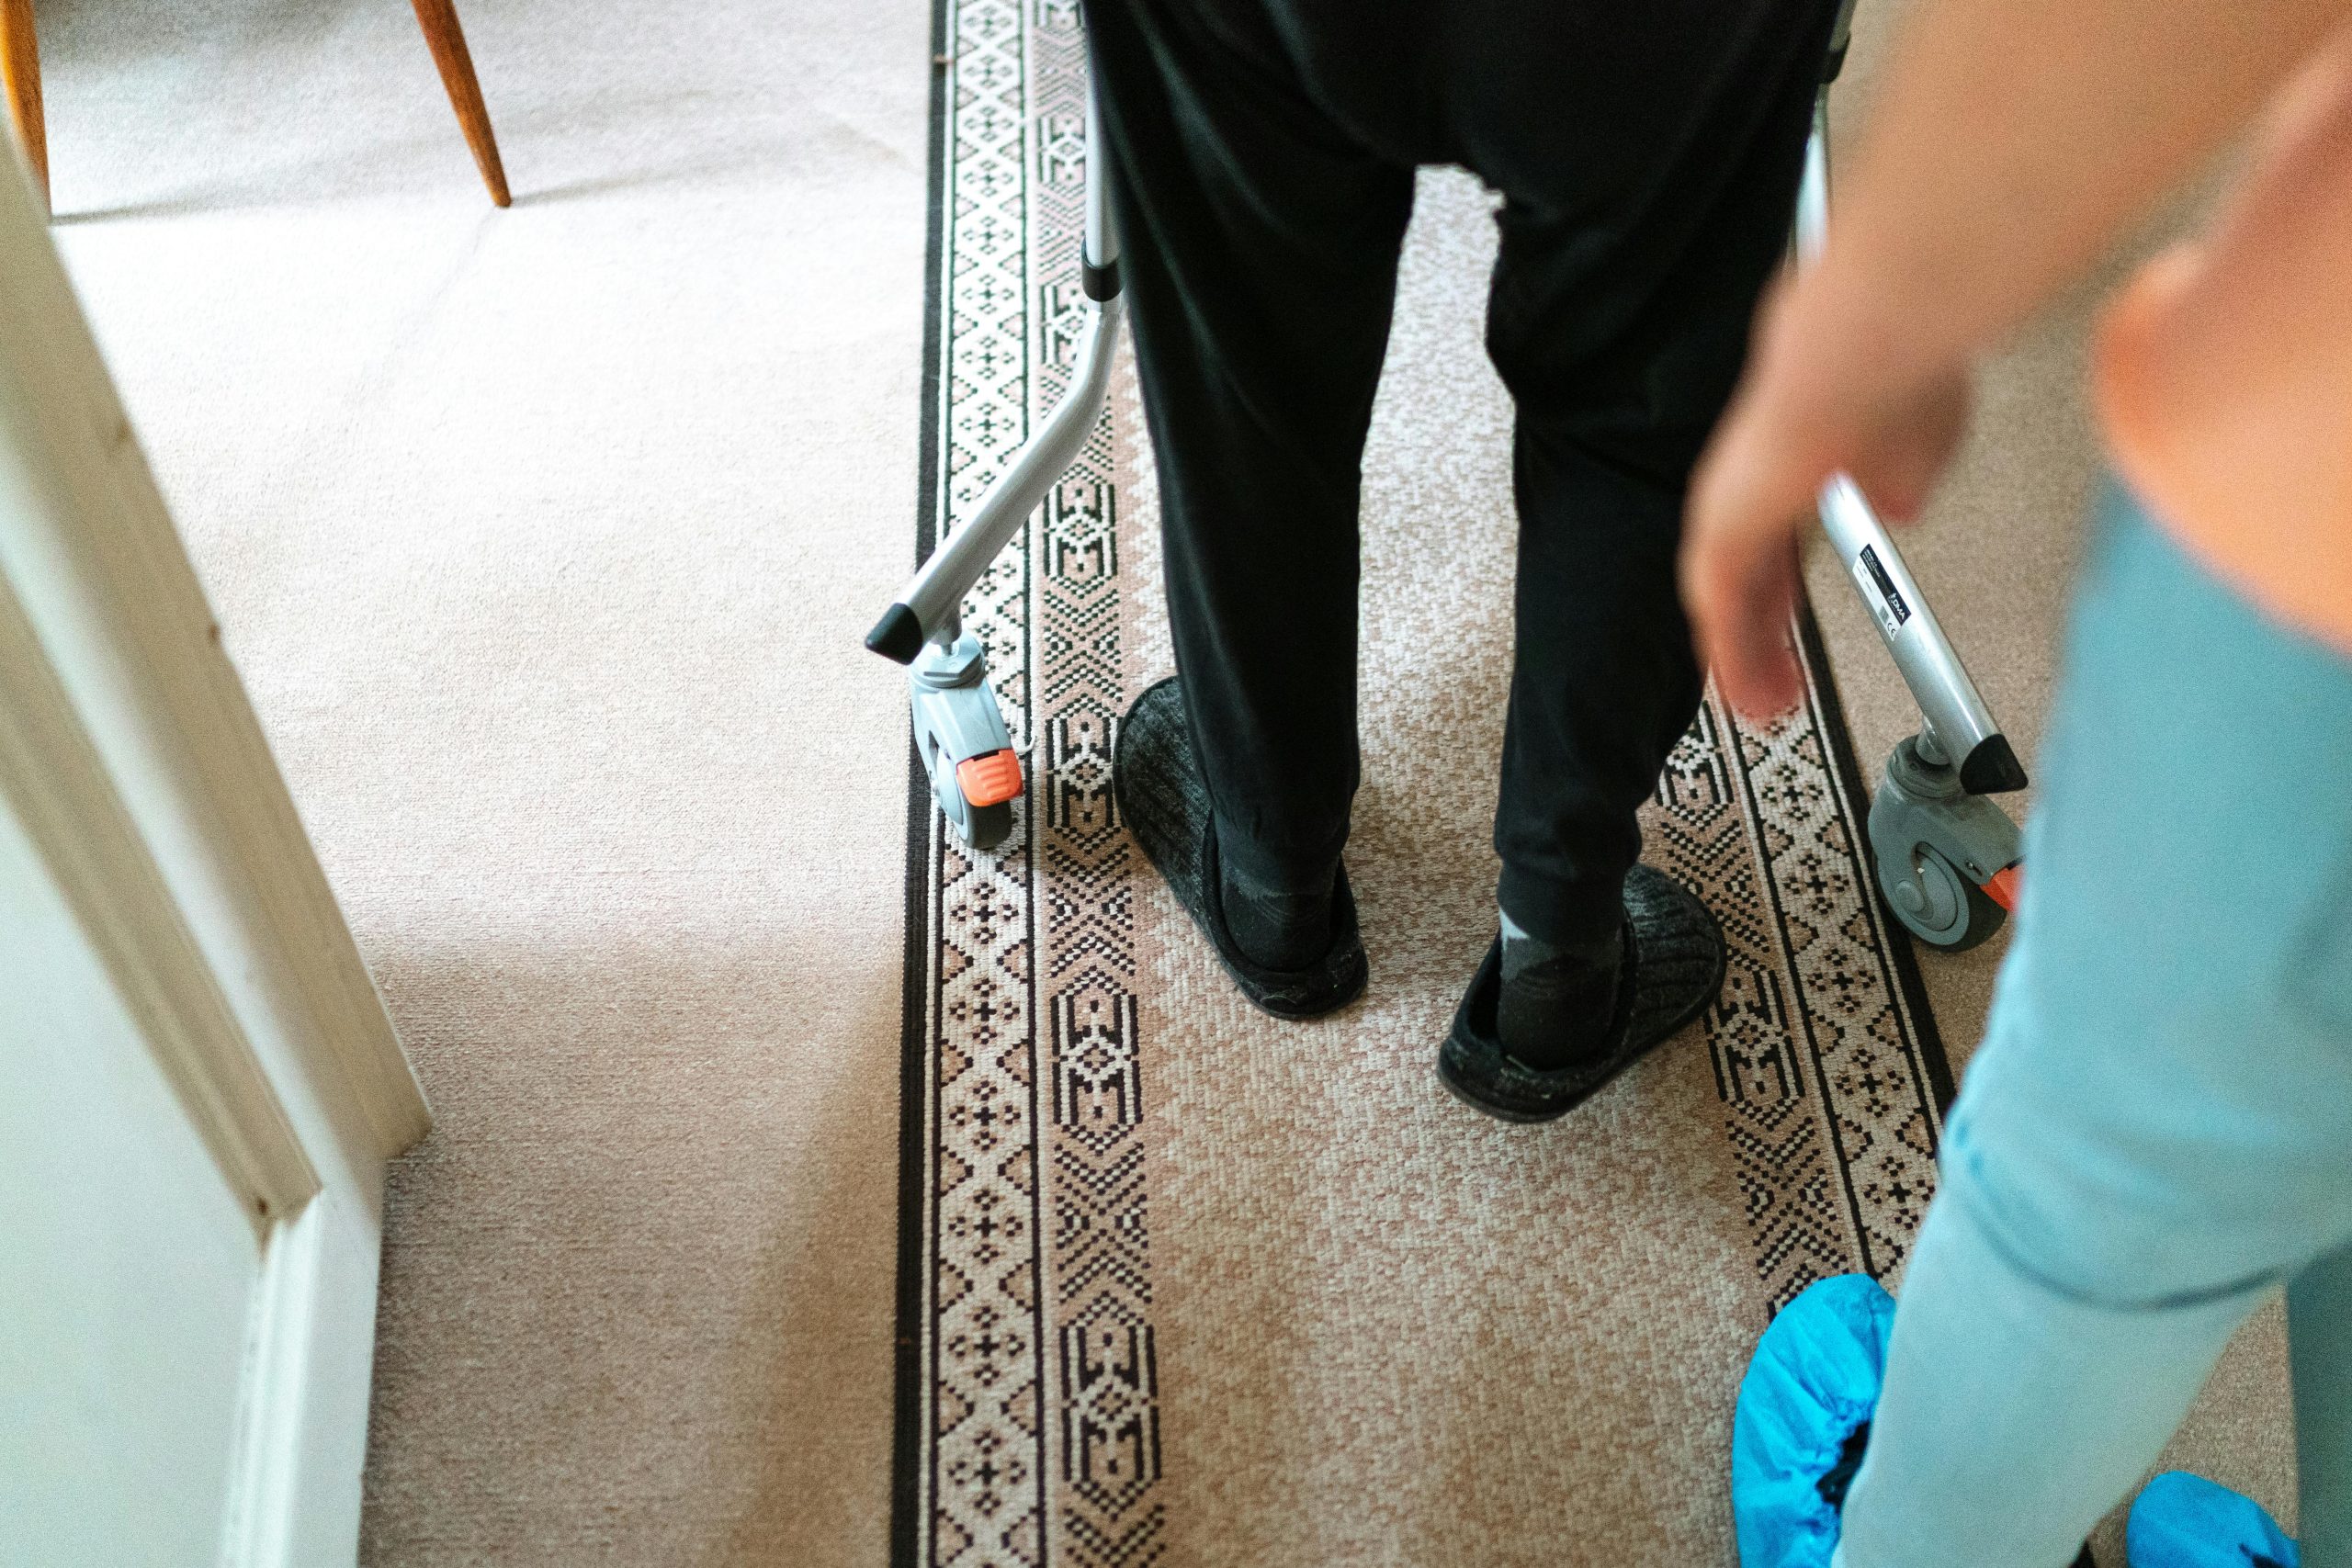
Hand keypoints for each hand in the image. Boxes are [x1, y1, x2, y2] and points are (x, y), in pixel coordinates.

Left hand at [1681, 273, 1972, 716]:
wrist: (1866, 352)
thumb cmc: (1893, 376)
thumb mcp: (1917, 445)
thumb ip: (1901, 480)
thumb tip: (1899, 504)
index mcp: (1798, 466)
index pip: (1779, 546)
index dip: (1786, 592)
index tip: (1793, 626)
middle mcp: (1757, 487)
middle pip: (1750, 579)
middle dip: (1761, 633)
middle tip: (1770, 675)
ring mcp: (1735, 507)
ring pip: (1727, 602)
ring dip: (1745, 657)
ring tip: (1758, 703)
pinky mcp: (1722, 528)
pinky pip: (1719, 611)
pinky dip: (1732, 658)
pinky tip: (1745, 693)